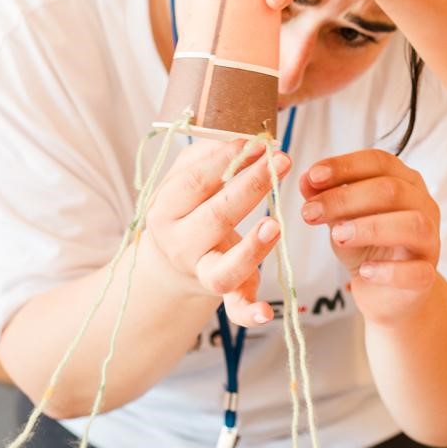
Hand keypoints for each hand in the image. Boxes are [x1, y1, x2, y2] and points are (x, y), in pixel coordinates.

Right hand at [145, 139, 289, 324]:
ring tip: (276, 223)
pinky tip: (268, 313)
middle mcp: (180, 244)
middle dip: (249, 187)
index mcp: (166, 209)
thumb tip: (236, 134)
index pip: (196, 182)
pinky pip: (235, 309)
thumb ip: (206, 156)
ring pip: (224, 269)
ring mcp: (200, 272)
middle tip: (280, 160)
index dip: (227, 159)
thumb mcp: (186, 178)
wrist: (171, 262)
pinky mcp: (222, 295)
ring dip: (251, 248)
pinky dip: (250, 314)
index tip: (257, 140)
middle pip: (215, 217)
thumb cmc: (187, 208)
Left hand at [301, 149, 440, 323]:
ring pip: (412, 224)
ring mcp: (430, 241)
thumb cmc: (367, 248)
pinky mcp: (427, 276)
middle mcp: (423, 206)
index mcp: (404, 182)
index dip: (345, 166)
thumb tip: (306, 180)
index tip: (313, 176)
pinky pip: (417, 271)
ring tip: (337, 237)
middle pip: (392, 190)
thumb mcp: (341, 219)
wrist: (386, 293)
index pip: (379, 162)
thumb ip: (326, 199)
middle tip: (310, 213)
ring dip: (371, 228)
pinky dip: (389, 271)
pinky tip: (365, 272)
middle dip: (345, 198)